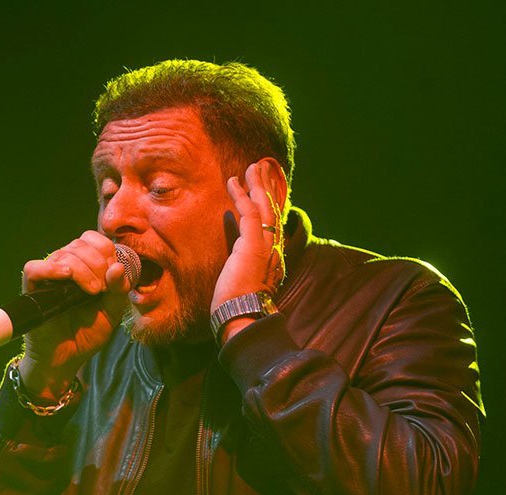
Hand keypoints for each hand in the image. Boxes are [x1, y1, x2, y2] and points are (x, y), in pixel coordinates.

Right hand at [18, 230, 130, 399]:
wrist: (68, 358)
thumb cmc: (88, 334)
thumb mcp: (112, 312)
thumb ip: (119, 290)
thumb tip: (118, 268)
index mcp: (85, 266)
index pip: (94, 240)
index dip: (106, 252)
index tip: (113, 276)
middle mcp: (65, 267)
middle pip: (80, 244)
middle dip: (97, 263)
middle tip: (102, 288)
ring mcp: (48, 277)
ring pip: (62, 254)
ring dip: (83, 269)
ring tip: (92, 292)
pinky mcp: (32, 290)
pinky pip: (34, 268)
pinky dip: (50, 268)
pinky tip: (66, 277)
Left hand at [211, 161, 285, 338]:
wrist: (243, 316)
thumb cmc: (238, 306)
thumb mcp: (243, 282)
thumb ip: (242, 266)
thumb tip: (235, 256)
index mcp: (272, 258)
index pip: (273, 225)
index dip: (269, 205)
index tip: (264, 191)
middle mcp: (273, 249)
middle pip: (272, 211)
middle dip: (267, 188)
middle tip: (262, 169)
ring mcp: (265, 244)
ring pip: (263, 207)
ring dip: (257, 184)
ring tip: (251, 167)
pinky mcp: (253, 243)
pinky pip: (248, 212)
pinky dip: (241, 194)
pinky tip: (233, 181)